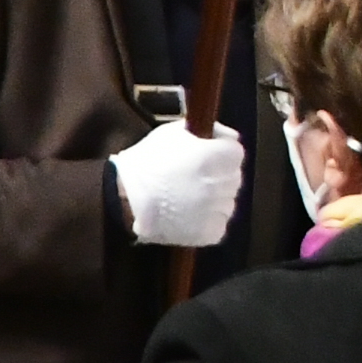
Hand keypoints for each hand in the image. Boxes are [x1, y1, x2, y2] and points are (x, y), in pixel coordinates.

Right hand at [111, 117, 246, 248]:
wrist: (125, 199)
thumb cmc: (146, 162)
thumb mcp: (170, 133)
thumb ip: (201, 130)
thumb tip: (222, 135)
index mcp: (212, 157)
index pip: (236, 151)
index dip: (222, 151)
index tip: (209, 153)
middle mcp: (219, 184)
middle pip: (233, 176)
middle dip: (218, 174)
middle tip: (194, 177)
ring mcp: (216, 210)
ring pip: (228, 201)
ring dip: (214, 198)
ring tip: (188, 197)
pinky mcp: (211, 232)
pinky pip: (219, 222)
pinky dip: (208, 219)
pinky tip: (188, 214)